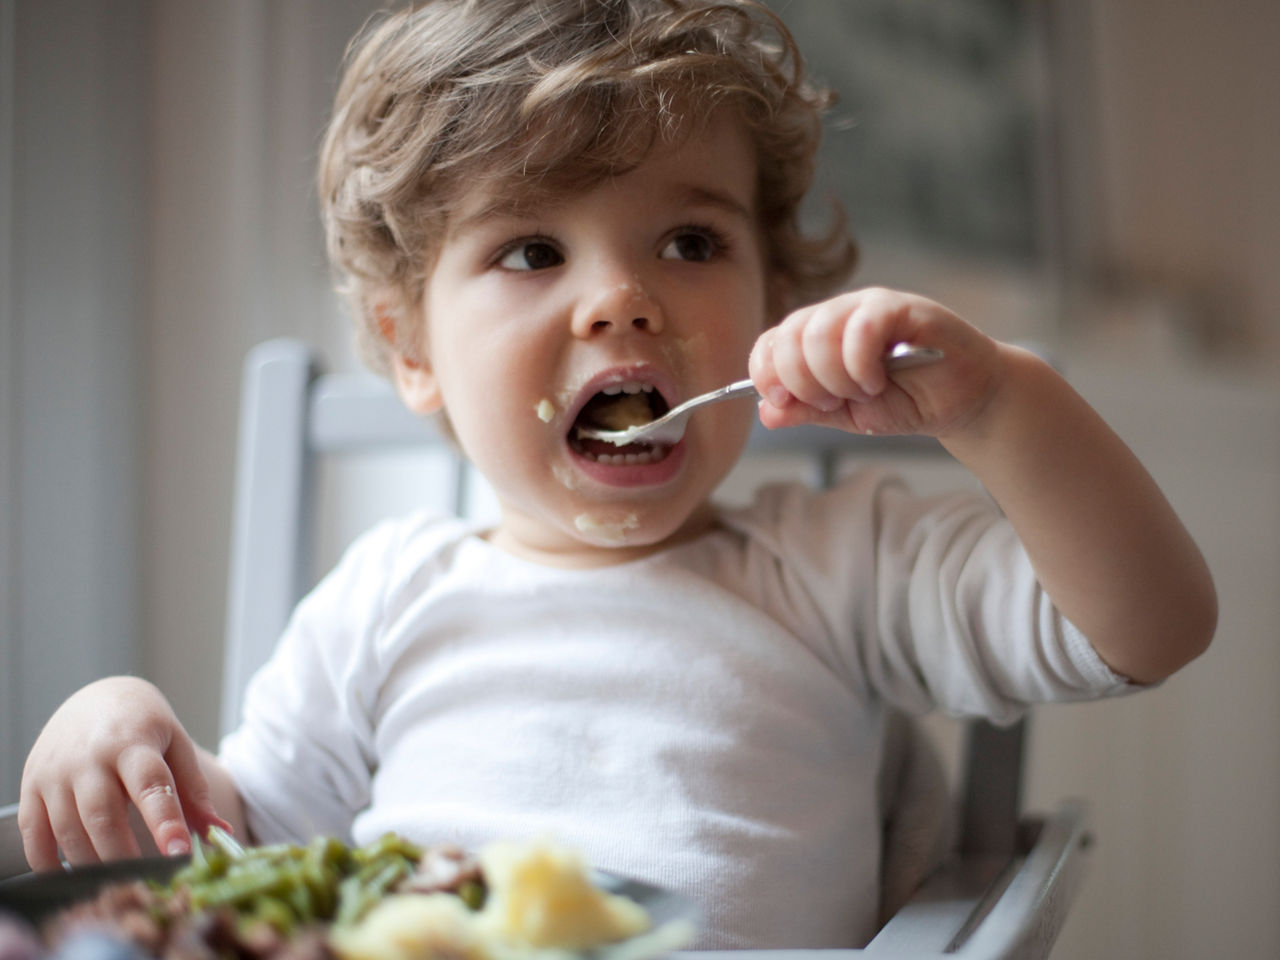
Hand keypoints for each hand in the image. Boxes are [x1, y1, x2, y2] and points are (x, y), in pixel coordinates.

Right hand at [19, 676, 230, 870]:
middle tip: (145, 881)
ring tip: (118, 879)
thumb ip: (195, 792)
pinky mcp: (30, 785)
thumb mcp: (176, 746)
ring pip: (69, 830)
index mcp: (133, 742)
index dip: (165, 822)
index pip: (151, 785)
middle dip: (125, 855)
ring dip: (93, 863)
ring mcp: (55, 772)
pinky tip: (74, 875)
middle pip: (103, 815)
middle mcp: (89, 757)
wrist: (96, 696)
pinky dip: (49, 863)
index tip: (179, 853)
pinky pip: (34, 835)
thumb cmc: (143, 726)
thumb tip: (221, 834)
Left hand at [748, 287, 999, 437]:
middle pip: (789, 335)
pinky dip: (860, 363)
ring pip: (819, 330)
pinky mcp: (902, 307)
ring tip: (860, 393)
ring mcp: (868, 307)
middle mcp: (838, 314)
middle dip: (801, 380)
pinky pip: (863, 326)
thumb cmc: (907, 400)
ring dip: (832, 376)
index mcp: (816, 336)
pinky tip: (875, 381)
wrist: (962, 400)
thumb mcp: (847, 415)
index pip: (770, 342)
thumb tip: (766, 412)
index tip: (781, 400)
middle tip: (831, 402)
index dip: (765, 373)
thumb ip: (807, 410)